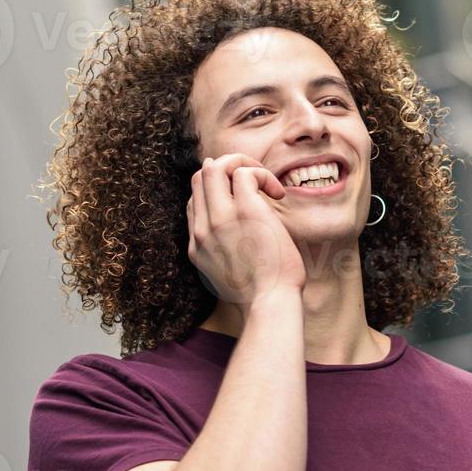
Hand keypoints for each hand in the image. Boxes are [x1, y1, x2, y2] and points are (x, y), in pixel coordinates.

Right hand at [186, 154, 305, 305]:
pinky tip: (278, 193)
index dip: (218, 193)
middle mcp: (203, 229)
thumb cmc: (261, 295)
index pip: (194, 201)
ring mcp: (220, 218)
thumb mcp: (228, 276)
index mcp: (197, 245)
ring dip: (243, 165)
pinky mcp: (245, 210)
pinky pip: (244, 172)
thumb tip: (239, 236)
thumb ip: (223, 253)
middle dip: (226, 170)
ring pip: (214, 167)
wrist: (269, 305)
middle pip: (199, 178)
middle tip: (256, 185)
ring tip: (265, 184)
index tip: (246, 202)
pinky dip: (262, 174)